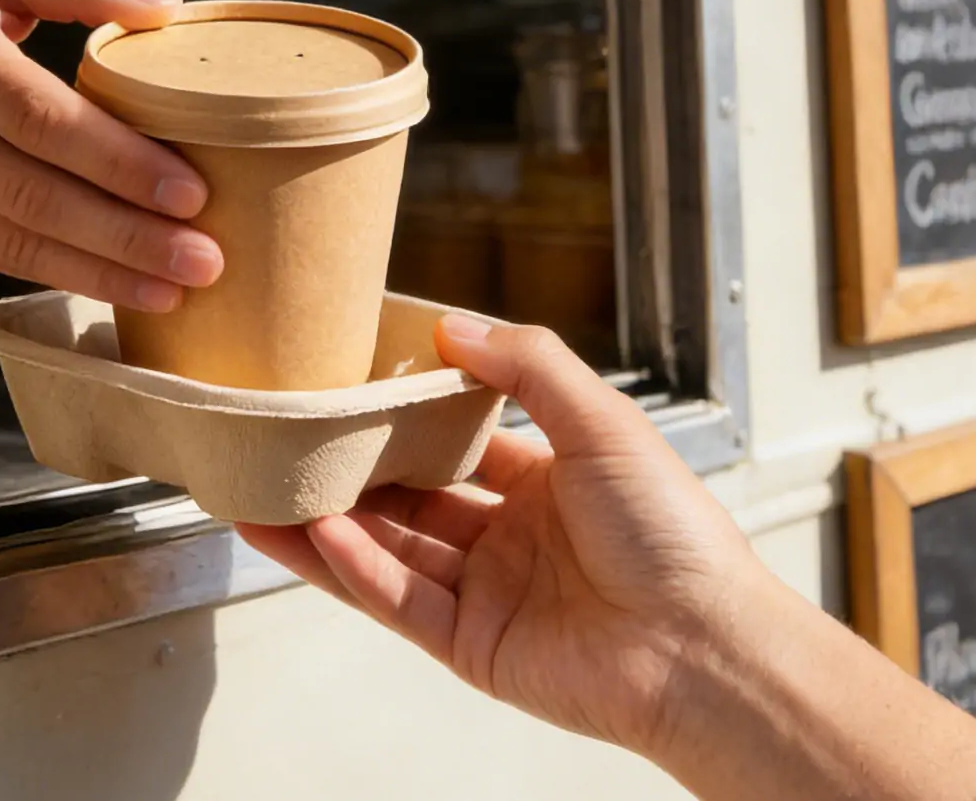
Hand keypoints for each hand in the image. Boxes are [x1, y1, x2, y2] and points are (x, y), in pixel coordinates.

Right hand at [0, 0, 223, 311]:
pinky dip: (54, 275)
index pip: (42, 119)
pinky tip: (113, 287)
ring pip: (13, 240)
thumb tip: (167, 5)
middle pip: (34, 193)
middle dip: (126, 236)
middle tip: (205, 260)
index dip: (117, 162)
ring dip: (98, 273)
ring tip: (174, 290)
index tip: (191, 192)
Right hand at [239, 315, 766, 758]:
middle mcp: (513, 539)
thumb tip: (454, 326)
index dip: (408, 416)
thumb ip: (529, 366)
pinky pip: (398, 601)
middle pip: (411, 498)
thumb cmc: (676, 537)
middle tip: (293, 436)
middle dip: (353, 471)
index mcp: (550, 484)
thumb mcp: (605, 422)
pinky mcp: (471, 647)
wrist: (706, 650)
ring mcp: (488, 595)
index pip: (460, 442)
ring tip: (268, 488)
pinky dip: (355, 568)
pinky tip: (317, 532)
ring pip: (389, 550)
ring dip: (330, 521)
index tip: (353, 383)